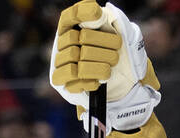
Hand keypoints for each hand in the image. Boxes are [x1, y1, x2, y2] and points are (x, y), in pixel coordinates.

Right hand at [49, 0, 160, 130]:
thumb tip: (95, 10)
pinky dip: (90, 80)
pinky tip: (98, 82)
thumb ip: (105, 19)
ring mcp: (59, 62)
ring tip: (109, 69)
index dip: (83, 14)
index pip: (70, 16)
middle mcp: (62, 43)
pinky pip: (72, 79)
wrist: (120, 85)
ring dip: (100, 67)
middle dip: (104, 49)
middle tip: (116, 56)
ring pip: (77, 60)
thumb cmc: (115, 56)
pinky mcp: (61, 82)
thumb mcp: (115, 34)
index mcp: (72, 28)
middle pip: (80, 39)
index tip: (98, 17)